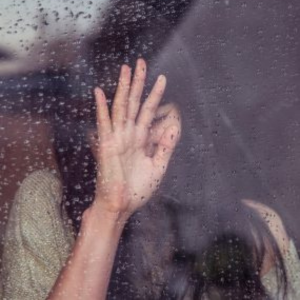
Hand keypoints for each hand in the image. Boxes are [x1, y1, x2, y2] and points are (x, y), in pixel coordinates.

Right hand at [92, 59, 179, 219]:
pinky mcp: (106, 146)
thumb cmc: (137, 190)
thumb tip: (174, 126)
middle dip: (138, 83)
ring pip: (121, 108)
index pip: (148, 111)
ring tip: (126, 69)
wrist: (121, 206)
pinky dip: (101, 108)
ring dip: (123, 88)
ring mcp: (117, 138)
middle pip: (134, 103)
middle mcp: (129, 135)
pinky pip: (104, 124)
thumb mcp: (157, 167)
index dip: (155, 95)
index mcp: (141, 140)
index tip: (162, 79)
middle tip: (141, 62)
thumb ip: (166, 147)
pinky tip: (100, 93)